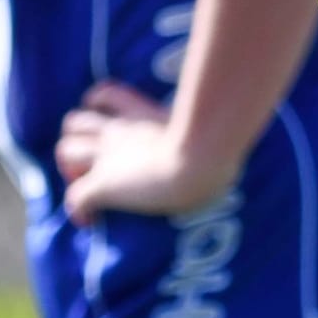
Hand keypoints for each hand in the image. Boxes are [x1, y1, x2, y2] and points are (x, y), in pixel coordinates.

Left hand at [55, 82, 236, 223]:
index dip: (98, 106)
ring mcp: (108, 158)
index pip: (106, 95)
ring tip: (86, 186)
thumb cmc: (219, 144)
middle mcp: (121, 132)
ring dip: (71, 169)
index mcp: (145, 116)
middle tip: (93, 160)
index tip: (107, 121)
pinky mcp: (102, 186)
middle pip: (75, 121)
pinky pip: (74, 199)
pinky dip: (79, 212)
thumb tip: (252, 116)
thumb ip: (222, 119)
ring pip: (66, 151)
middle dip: (77, 138)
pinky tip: (91, 222)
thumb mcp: (220, 124)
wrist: (201, 162)